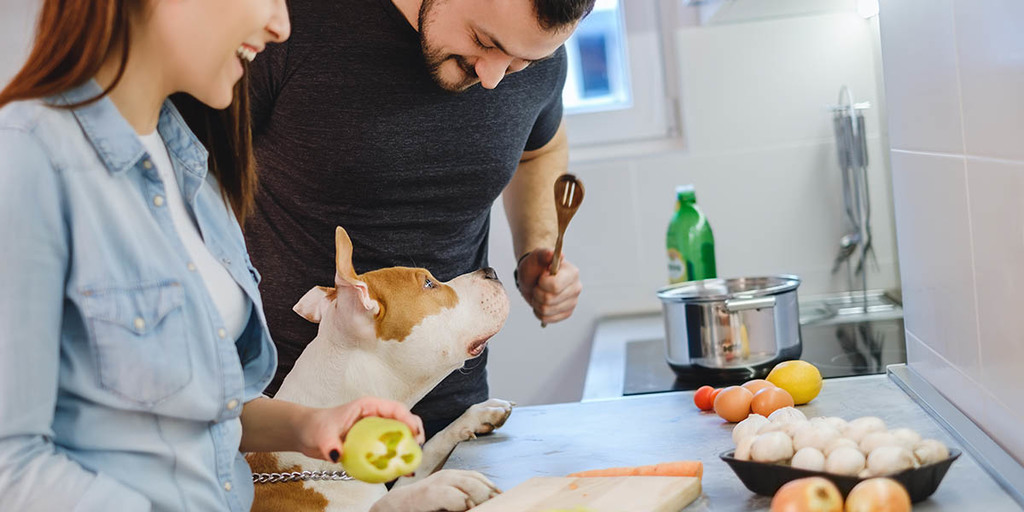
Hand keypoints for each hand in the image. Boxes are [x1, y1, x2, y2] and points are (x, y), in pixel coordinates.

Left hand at [297, 397, 424, 462]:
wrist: (307, 434)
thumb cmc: (315, 426)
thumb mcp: (322, 434)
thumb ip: (329, 443)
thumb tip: (336, 455)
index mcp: (369, 407)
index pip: (396, 409)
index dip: (409, 420)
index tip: (414, 434)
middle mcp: (376, 418)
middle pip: (403, 423)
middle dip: (414, 436)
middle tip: (416, 452)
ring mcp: (375, 432)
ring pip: (398, 438)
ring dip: (406, 451)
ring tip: (410, 467)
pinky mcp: (371, 445)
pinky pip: (387, 451)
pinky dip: (394, 460)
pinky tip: (397, 473)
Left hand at [515, 249, 581, 324]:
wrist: (533, 278)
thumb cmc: (536, 266)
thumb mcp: (536, 257)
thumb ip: (544, 254)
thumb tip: (554, 254)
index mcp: (572, 273)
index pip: (555, 286)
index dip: (542, 283)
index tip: (540, 276)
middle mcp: (576, 288)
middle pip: (549, 300)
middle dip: (537, 292)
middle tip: (538, 285)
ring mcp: (572, 302)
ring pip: (546, 310)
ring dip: (536, 302)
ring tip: (538, 293)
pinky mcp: (566, 313)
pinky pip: (547, 318)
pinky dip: (538, 311)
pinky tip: (541, 302)